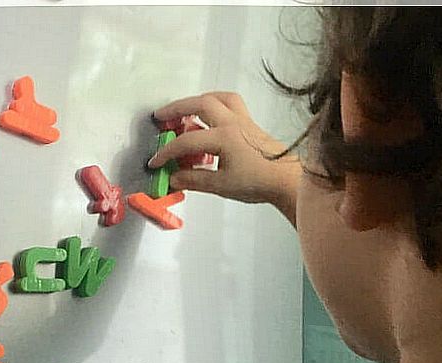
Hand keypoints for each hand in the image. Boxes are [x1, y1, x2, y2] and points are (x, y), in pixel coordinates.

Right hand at [149, 92, 300, 225]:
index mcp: (224, 138)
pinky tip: (207, 116)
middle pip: (200, 104)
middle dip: (177, 108)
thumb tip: (174, 178)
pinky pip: (230, 104)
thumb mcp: (221, 185)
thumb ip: (193, 180)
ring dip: (198, 100)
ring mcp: (243, 120)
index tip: (156, 162)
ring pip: (218, 98)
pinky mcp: (249, 124)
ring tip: (184, 110)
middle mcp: (233, 123)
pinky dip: (215, 104)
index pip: (186, 141)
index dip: (167, 152)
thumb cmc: (258, 182)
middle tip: (161, 116)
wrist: (286, 180)